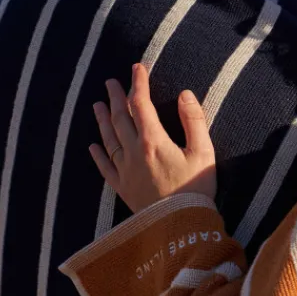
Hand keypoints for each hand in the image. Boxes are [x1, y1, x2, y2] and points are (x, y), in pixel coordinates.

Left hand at [90, 63, 216, 213]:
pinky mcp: (123, 189)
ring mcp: (125, 171)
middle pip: (120, 118)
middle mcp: (134, 152)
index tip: (137, 67)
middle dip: (116, 97)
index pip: (141, 104)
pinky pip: (105, 168)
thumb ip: (194, 120)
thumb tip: (185, 94)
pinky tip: (93, 146)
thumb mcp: (204, 152)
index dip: (138, 83)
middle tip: (110, 82)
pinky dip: (98, 155)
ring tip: (97, 105)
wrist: (181, 227)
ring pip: (109, 139)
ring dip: (102, 120)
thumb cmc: (197, 189)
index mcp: (153, 141)